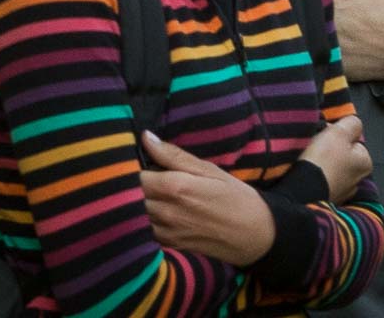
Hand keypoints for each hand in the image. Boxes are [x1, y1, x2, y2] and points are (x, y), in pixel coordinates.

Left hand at [140, 131, 272, 266]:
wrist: (253, 235)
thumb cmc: (234, 197)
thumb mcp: (209, 170)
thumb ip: (174, 155)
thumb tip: (146, 138)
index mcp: (175, 187)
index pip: (134, 174)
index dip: (135, 166)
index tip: (143, 161)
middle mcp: (165, 212)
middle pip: (130, 194)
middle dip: (134, 184)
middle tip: (149, 175)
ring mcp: (164, 231)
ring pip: (134, 213)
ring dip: (138, 201)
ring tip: (157, 193)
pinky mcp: (166, 244)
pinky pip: (143, 228)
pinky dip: (145, 218)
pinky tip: (161, 211)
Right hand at [299, 115, 372, 202]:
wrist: (302, 192)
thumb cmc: (323, 161)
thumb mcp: (340, 132)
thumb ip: (351, 123)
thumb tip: (352, 123)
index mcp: (365, 163)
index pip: (353, 141)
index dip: (338, 135)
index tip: (326, 136)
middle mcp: (357, 181)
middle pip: (342, 155)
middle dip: (330, 150)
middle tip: (316, 147)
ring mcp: (342, 193)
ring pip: (331, 169)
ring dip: (321, 164)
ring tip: (308, 160)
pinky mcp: (326, 200)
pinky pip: (321, 182)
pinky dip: (315, 177)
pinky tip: (306, 173)